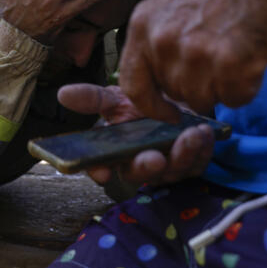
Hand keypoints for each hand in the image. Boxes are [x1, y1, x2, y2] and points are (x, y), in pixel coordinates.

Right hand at [57, 84, 214, 184]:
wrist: (179, 97)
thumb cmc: (144, 102)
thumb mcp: (117, 97)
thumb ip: (93, 99)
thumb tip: (62, 94)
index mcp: (115, 151)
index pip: (100, 167)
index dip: (98, 171)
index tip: (102, 173)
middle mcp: (138, 163)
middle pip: (137, 174)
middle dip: (145, 168)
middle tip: (154, 158)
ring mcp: (166, 167)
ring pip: (172, 171)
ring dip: (181, 155)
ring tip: (190, 135)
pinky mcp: (192, 164)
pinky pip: (197, 163)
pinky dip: (202, 149)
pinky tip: (204, 133)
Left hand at [119, 0, 266, 115]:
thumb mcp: (173, 6)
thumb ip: (160, 43)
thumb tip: (162, 87)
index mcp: (143, 24)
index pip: (132, 84)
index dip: (151, 105)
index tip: (169, 112)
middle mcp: (162, 41)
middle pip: (175, 94)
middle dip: (198, 85)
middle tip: (220, 56)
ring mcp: (195, 54)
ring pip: (205, 100)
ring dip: (224, 86)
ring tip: (237, 52)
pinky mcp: (229, 64)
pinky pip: (235, 98)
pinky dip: (248, 86)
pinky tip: (252, 56)